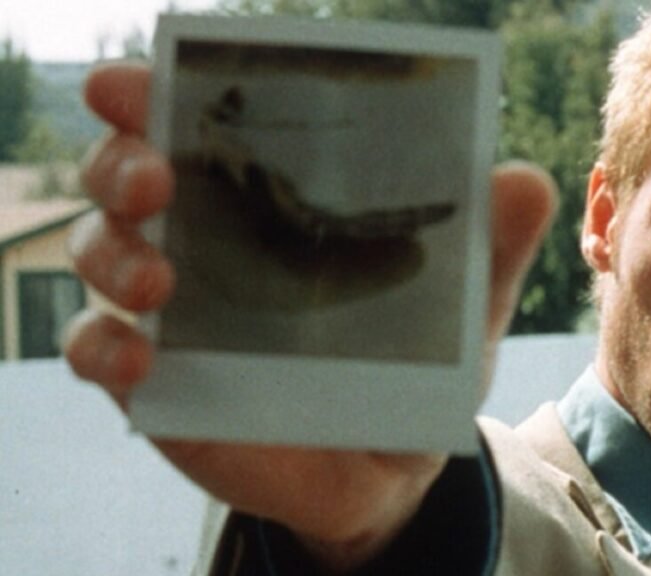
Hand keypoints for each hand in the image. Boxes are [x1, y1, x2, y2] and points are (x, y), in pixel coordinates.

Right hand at [63, 62, 556, 570]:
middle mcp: (210, 240)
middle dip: (125, 163)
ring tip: (160, 283)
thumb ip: (491, 243)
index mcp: (274, 201)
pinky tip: (139, 362)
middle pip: (129, 175)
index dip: (158, 94)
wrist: (392, 467)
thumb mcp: (461, 302)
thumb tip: (522, 181)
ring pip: (102, 253)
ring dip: (113, 254)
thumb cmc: (414, 365)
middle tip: (156, 177)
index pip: (203, 125)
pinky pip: (99, 355)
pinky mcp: (157, 382)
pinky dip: (105, 352)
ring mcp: (174, 312)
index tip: (141, 81)